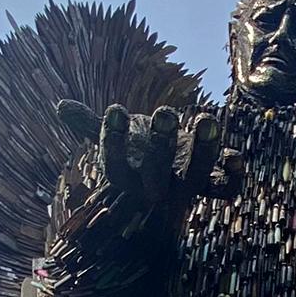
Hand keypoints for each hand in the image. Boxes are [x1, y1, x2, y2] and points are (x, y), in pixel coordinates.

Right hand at [57, 100, 241, 202]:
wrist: (167, 176)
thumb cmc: (137, 151)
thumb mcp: (115, 137)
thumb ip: (91, 124)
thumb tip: (60, 106)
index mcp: (129, 177)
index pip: (115, 165)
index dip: (113, 139)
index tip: (115, 108)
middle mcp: (157, 187)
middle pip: (156, 174)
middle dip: (160, 144)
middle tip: (163, 110)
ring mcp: (186, 187)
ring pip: (195, 177)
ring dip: (203, 150)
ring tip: (206, 118)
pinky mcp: (213, 183)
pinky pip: (226, 190)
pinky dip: (233, 174)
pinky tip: (235, 155)